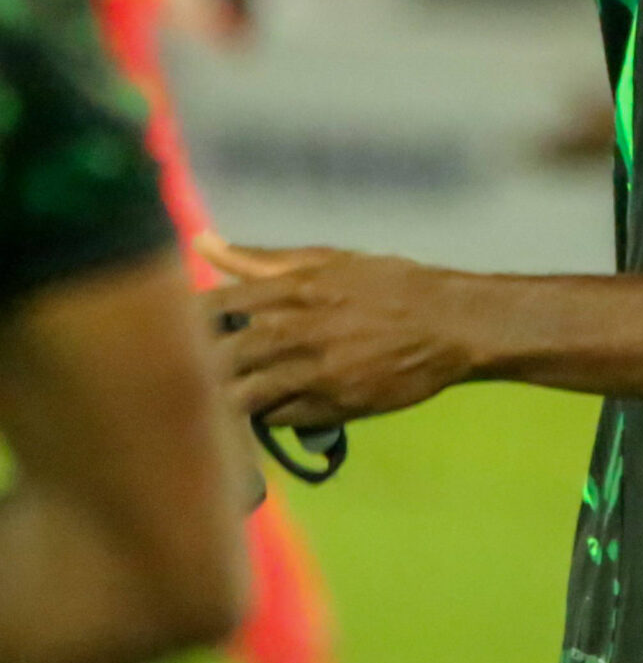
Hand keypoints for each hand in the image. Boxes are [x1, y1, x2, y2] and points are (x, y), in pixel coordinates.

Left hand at [200, 235, 475, 428]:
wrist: (452, 323)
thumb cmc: (389, 285)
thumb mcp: (328, 261)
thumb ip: (262, 259)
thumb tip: (202, 242)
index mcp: (292, 289)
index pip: (210, 309)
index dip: (181, 325)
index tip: (169, 333)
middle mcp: (297, 330)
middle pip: (217, 359)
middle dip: (194, 370)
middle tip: (182, 376)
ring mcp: (314, 372)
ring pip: (241, 396)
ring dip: (225, 400)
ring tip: (216, 399)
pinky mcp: (332, 406)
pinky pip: (275, 420)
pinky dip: (262, 417)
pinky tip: (264, 408)